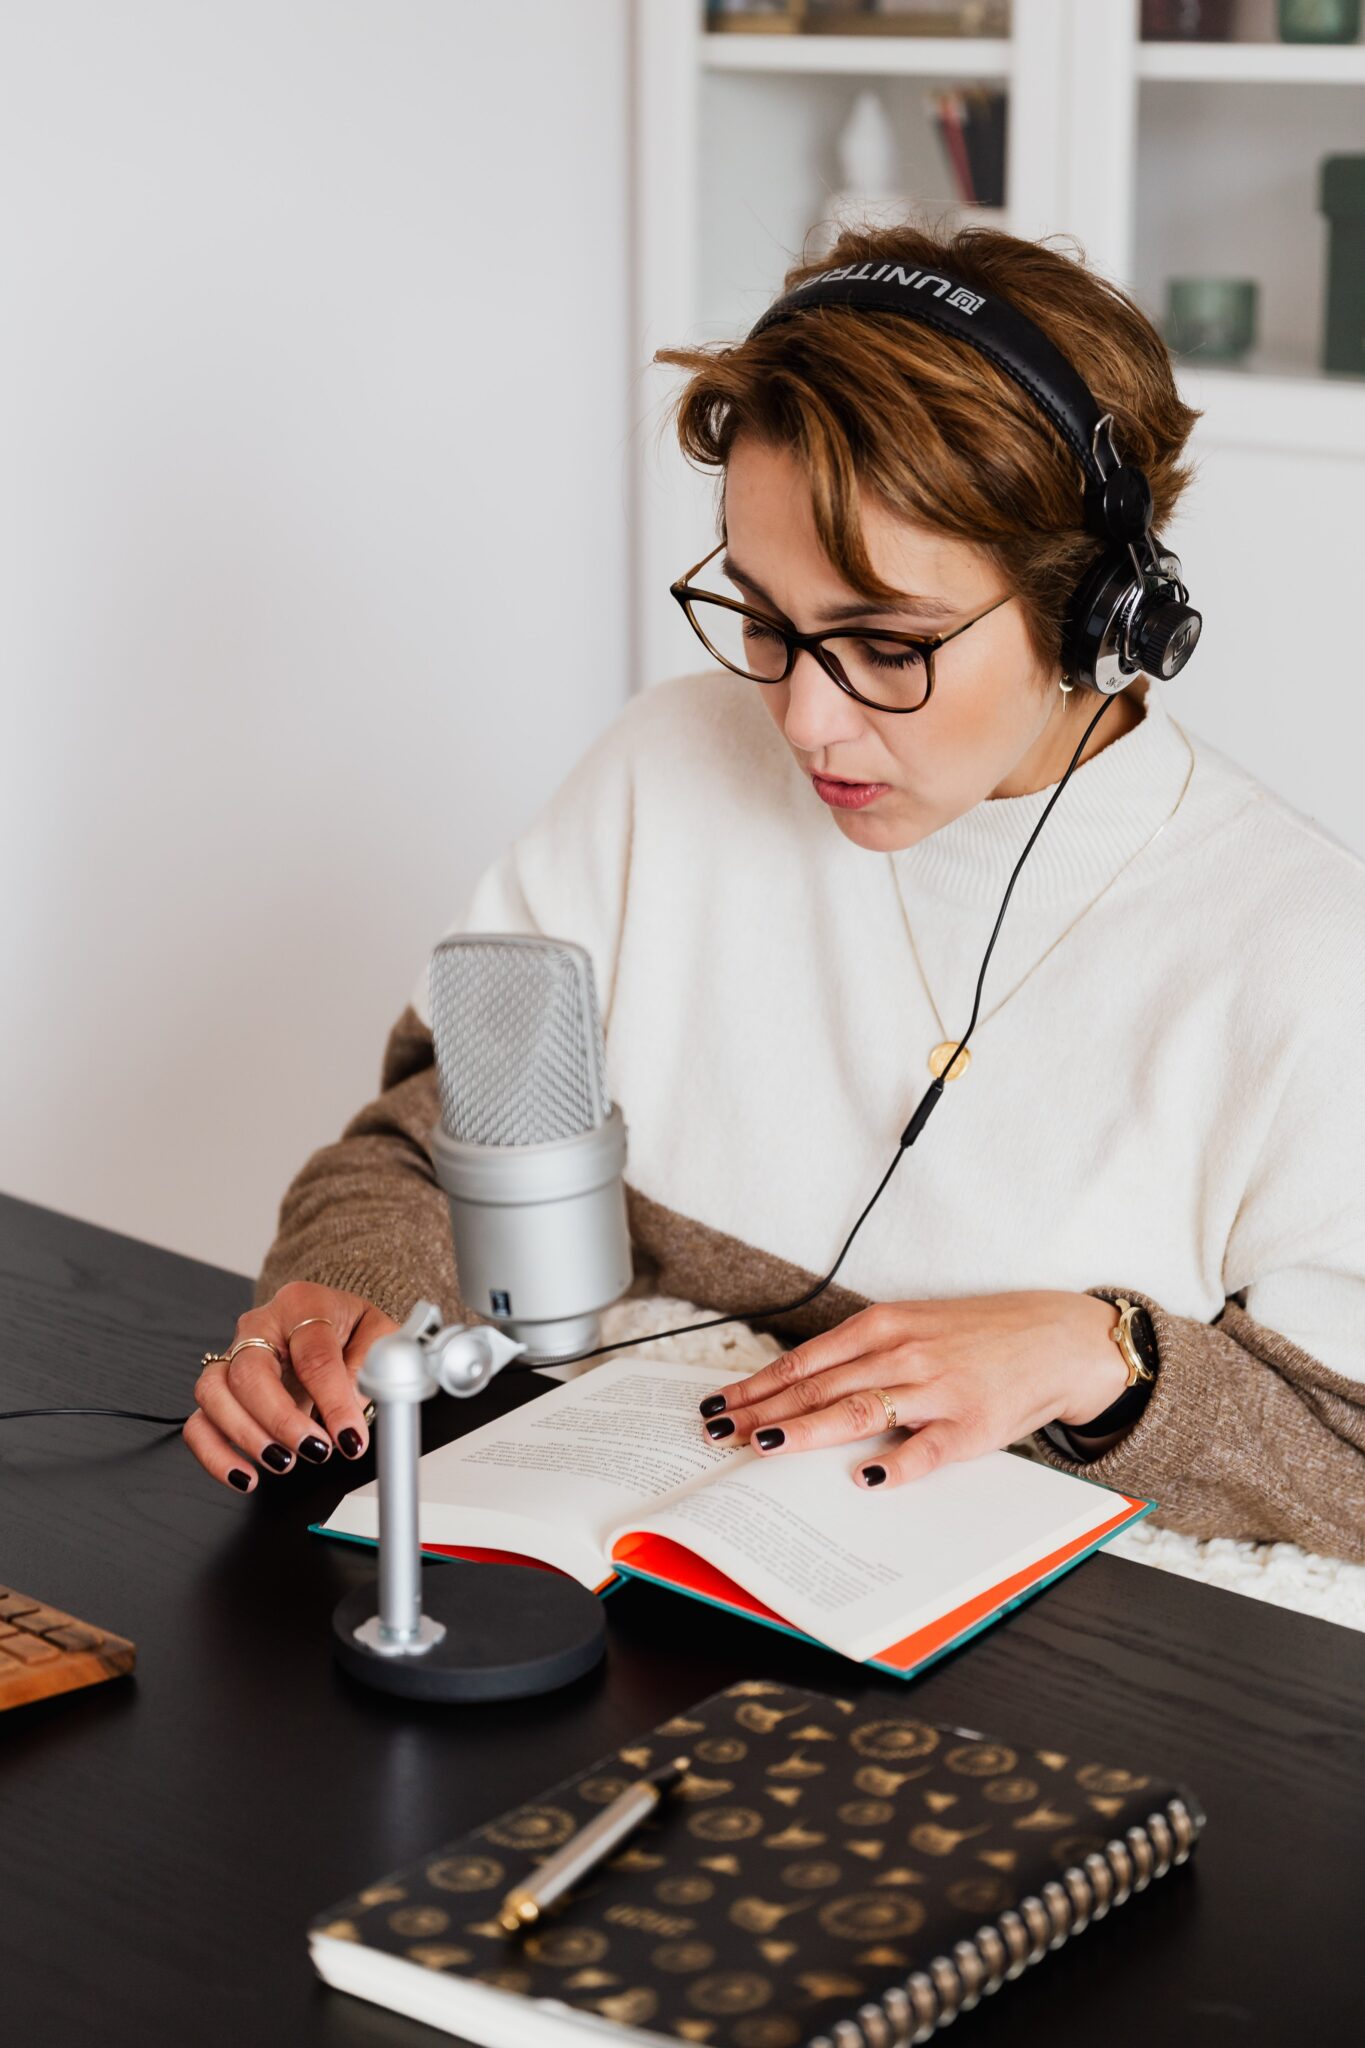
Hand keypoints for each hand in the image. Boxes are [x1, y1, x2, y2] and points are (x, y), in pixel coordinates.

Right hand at [185, 1282, 397, 1493]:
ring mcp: (232, 1357)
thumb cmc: (349, 1328)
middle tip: (315, 1449)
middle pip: (250, 1373)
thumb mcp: (377, 1333)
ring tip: (284, 1462)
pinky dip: (215, 1456)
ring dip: (247, 1437)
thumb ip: (370, 1364)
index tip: (350, 1437)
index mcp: (301, 1305)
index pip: (313, 1355)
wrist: (329, 1323)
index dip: (332, 1401)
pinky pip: (198, 1424)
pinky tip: (246, 1476)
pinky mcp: (219, 1391)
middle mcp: (258, 1327)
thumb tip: (351, 1406)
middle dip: (282, 1421)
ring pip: (214, 1394)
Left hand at [698, 1291, 1129, 1489]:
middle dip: (763, 1410)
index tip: (720, 1403)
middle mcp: (904, 1353)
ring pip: (858, 1411)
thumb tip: (800, 1385)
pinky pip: (926, 1450)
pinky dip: (893, 1465)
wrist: (1059, 1338)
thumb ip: (865, 1353)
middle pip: (819, 1387)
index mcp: (885, 1326)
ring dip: (805, 1431)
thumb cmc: (981, 1335)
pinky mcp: (971, 1426)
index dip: (759, 1384)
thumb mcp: (916, 1326)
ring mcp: (937, 1389)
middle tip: (718, 1433)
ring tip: (764, 1447)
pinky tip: (863, 1479)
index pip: (806, 1361)